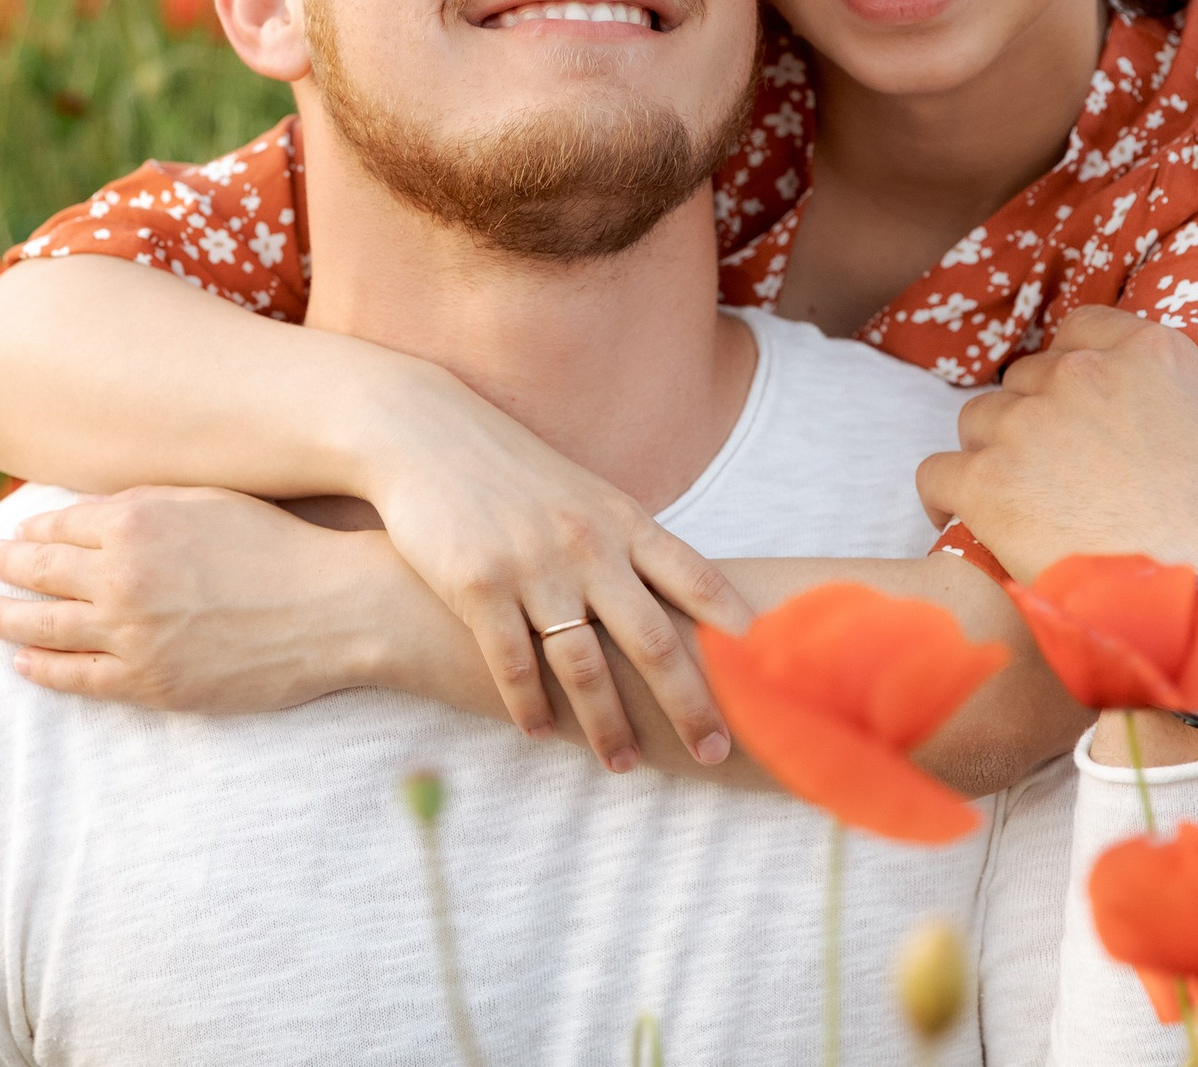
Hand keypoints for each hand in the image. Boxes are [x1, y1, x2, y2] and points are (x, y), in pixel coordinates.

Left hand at [0, 488, 399, 709]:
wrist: (333, 606)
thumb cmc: (281, 544)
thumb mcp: (210, 499)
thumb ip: (146, 504)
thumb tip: (92, 514)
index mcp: (135, 520)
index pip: (59, 526)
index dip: (28, 533)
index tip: (9, 537)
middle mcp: (120, 575)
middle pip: (39, 572)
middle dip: (4, 569)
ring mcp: (131, 633)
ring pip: (44, 626)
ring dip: (3, 619)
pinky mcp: (149, 681)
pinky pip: (76, 677)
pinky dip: (42, 669)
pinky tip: (23, 663)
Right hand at [360, 367, 754, 772]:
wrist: (427, 433)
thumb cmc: (515, 472)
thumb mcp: (586, 496)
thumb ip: (630, 544)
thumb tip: (685, 600)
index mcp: (623, 521)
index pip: (697, 578)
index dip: (736, 627)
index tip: (770, 673)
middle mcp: (587, 545)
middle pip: (653, 640)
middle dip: (689, 704)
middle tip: (716, 752)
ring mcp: (533, 567)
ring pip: (583, 666)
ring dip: (607, 724)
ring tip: (624, 764)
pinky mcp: (477, 586)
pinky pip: (513, 665)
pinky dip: (530, 706)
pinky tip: (540, 732)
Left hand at [915, 307, 1197, 590]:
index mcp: (1154, 354)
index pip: (1082, 330)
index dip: (1073, 373)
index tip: (1075, 410)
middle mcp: (1083, 373)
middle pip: (1025, 379)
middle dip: (1034, 422)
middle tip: (1052, 476)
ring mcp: (1028, 424)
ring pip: (977, 421)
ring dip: (991, 457)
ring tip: (1013, 506)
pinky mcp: (985, 481)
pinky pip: (936, 473)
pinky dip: (944, 498)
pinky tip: (961, 523)